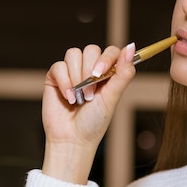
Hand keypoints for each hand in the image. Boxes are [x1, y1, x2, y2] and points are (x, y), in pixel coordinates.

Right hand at [41, 43, 135, 183]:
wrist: (72, 139)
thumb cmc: (95, 122)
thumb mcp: (112, 97)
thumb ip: (123, 73)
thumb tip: (130, 46)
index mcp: (108, 73)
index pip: (111, 51)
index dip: (106, 58)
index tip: (100, 74)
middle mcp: (90, 69)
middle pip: (91, 49)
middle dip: (90, 72)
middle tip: (90, 95)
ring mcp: (72, 71)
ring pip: (73, 54)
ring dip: (77, 77)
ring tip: (79, 98)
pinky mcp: (55, 77)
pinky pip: (59, 66)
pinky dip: (64, 82)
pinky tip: (68, 97)